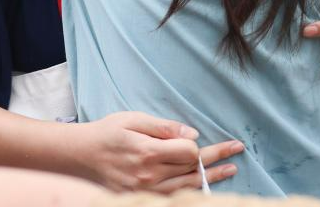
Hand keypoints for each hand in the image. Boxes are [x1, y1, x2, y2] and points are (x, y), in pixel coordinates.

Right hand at [78, 111, 241, 192]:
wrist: (82, 156)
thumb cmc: (108, 132)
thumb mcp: (134, 120)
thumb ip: (164, 127)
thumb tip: (192, 135)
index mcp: (148, 153)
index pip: (188, 153)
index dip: (198, 146)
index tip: (201, 140)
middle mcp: (149, 176)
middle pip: (192, 170)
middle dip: (216, 160)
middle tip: (237, 150)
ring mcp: (145, 192)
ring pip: (186, 188)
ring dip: (211, 179)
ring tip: (230, 170)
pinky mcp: (139, 199)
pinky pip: (173, 198)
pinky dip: (191, 193)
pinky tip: (205, 187)